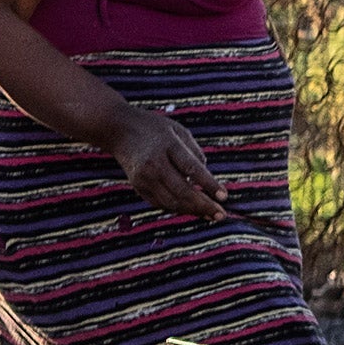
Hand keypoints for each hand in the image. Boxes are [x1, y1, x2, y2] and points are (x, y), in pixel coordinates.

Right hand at [97, 106, 229, 219]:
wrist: (119, 129)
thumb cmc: (155, 129)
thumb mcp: (179, 131)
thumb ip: (195, 154)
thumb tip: (206, 180)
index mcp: (167, 145)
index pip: (191, 168)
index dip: (209, 184)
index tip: (224, 196)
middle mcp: (153, 164)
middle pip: (181, 190)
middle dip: (203, 205)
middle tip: (221, 215)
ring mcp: (143, 177)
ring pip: (171, 201)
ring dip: (193, 211)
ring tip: (212, 215)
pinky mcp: (138, 186)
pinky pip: (161, 203)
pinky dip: (178, 208)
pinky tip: (194, 210)